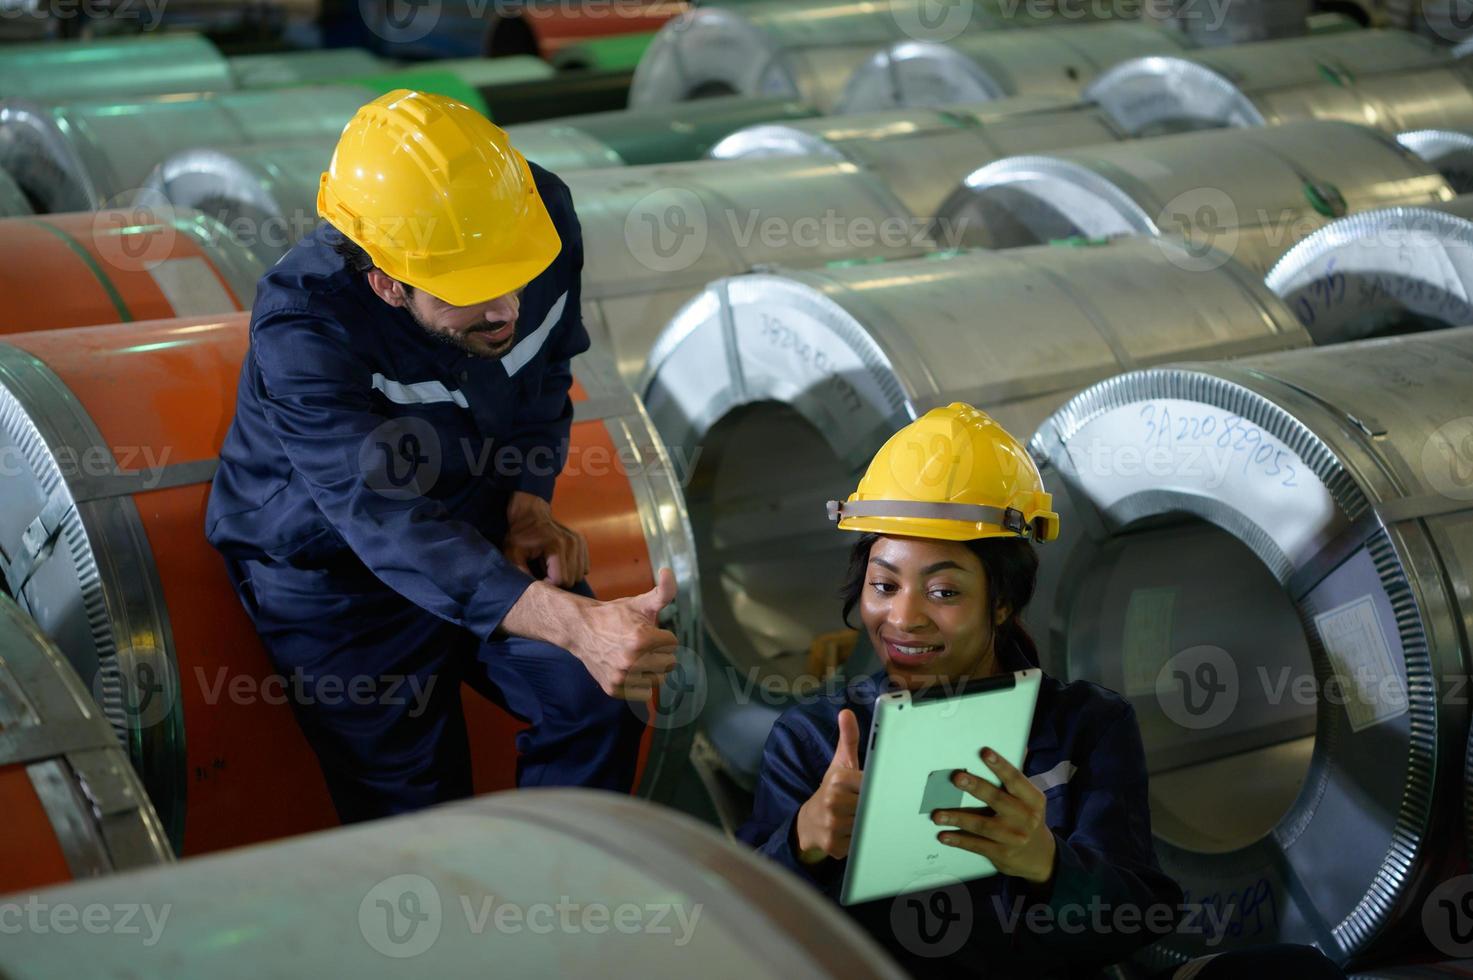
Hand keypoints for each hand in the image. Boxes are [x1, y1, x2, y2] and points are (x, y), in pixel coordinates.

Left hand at [504, 491, 588, 587]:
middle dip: (557, 581)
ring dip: (565, 575)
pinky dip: (572, 569)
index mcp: (556, 545)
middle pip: (571, 579)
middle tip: (543, 572)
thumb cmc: (519, 536)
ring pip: (579, 575)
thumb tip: (533, 591)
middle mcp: (572, 543)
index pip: (560, 579)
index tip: (538, 577)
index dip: (548, 584)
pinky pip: (584, 568)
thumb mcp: (513, 554)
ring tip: (550, 566)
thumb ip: (522, 573)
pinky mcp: (582, 542)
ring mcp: (579, 542)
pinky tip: (560, 562)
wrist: (529, 515)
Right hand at [565, 568, 678, 700]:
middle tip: (643, 644)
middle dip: (659, 652)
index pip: (673, 644)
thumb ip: (664, 590)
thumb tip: (669, 570)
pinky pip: (642, 692)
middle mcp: (632, 661)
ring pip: (657, 679)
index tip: (647, 630)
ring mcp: (622, 677)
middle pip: (669, 663)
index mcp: (643, 639)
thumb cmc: (614, 615)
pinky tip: (627, 668)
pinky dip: (638, 682)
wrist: (580, 629)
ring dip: (651, 669)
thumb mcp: (641, 602)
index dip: (662, 635)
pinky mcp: (614, 689)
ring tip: (637, 656)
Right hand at [795, 708, 863, 863]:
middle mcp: (832, 802)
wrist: (808, 822)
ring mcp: (832, 826)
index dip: (876, 788)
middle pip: (872, 805)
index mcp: (837, 780)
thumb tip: (846, 712)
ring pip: (869, 824)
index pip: (871, 784)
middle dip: (874, 807)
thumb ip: (848, 739)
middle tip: (871, 806)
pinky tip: (854, 832)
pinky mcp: (835, 847)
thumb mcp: (839, 764)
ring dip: (869, 823)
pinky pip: (862, 843)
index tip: (877, 789)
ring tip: (861, 817)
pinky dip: (862, 840)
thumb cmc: (831, 790)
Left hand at [932, 747, 1056, 885]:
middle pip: (997, 800)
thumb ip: (1017, 778)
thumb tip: (1018, 746)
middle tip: (957, 778)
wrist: (1038, 856)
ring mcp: (1012, 837)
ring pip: (982, 825)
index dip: (1000, 765)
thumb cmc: (1027, 818)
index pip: (1016, 779)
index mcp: (1033, 800)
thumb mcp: (1030, 799)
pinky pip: (976, 845)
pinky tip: (943, 835)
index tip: (985, 752)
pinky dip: (959, 840)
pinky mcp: (1001, 853)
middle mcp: (1025, 818)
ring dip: (958, 819)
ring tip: (937, 815)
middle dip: (976, 788)